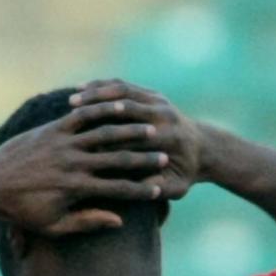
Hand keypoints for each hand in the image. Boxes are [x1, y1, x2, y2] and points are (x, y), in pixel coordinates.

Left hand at [0, 102, 169, 235]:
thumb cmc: (21, 212)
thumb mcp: (54, 225)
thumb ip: (87, 222)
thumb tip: (118, 220)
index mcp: (75, 189)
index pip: (116, 190)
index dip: (140, 190)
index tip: (159, 190)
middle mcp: (71, 164)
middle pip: (116, 159)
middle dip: (143, 158)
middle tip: (165, 157)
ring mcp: (62, 144)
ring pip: (103, 133)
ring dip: (128, 131)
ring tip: (150, 129)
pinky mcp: (52, 130)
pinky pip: (81, 117)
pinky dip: (101, 112)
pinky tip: (119, 108)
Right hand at [70, 79, 204, 200]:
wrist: (204, 149)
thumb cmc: (184, 174)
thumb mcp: (175, 187)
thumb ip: (159, 189)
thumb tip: (141, 189)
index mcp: (168, 138)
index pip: (133, 138)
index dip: (108, 143)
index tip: (83, 150)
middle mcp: (163, 113)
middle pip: (126, 108)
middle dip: (98, 111)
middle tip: (71, 115)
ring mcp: (158, 100)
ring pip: (122, 91)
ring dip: (96, 93)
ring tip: (70, 100)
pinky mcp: (151, 93)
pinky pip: (122, 86)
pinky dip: (101, 86)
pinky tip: (79, 91)